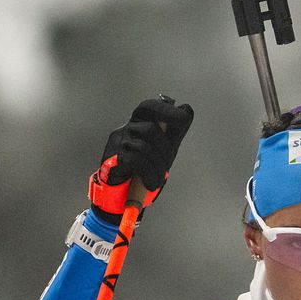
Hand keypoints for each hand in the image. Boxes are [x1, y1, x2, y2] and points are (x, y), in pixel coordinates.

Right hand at [89, 95, 193, 222]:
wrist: (123, 192)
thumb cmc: (144, 166)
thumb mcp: (164, 148)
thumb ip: (175, 130)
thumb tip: (187, 108)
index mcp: (139, 124)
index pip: (149, 107)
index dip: (166, 110)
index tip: (184, 118)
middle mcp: (126, 129)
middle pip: (150, 129)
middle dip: (164, 149)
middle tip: (166, 166)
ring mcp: (118, 143)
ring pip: (144, 147)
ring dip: (157, 166)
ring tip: (158, 178)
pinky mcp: (113, 158)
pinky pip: (136, 161)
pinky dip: (149, 174)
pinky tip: (151, 183)